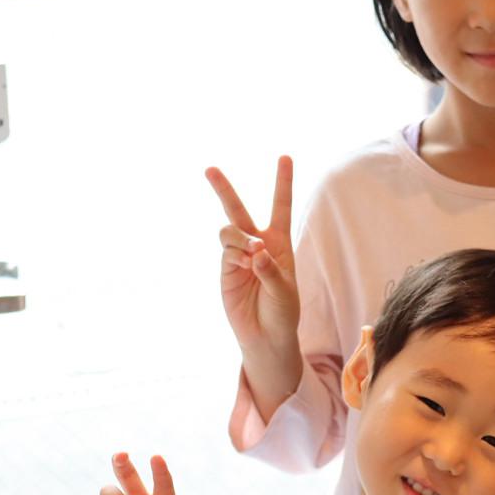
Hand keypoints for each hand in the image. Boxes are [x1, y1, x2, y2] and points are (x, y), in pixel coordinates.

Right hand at [205, 157, 299, 356]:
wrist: (265, 337)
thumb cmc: (282, 313)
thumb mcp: (285, 291)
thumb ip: (271, 269)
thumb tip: (255, 250)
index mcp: (279, 243)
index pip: (281, 206)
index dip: (282, 182)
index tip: (285, 157)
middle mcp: (257, 244)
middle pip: (238, 210)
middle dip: (223, 189)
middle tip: (209, 169)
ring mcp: (238, 257)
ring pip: (229, 230)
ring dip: (238, 237)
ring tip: (252, 254)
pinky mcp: (225, 271)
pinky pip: (226, 252)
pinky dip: (236, 255)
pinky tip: (245, 266)